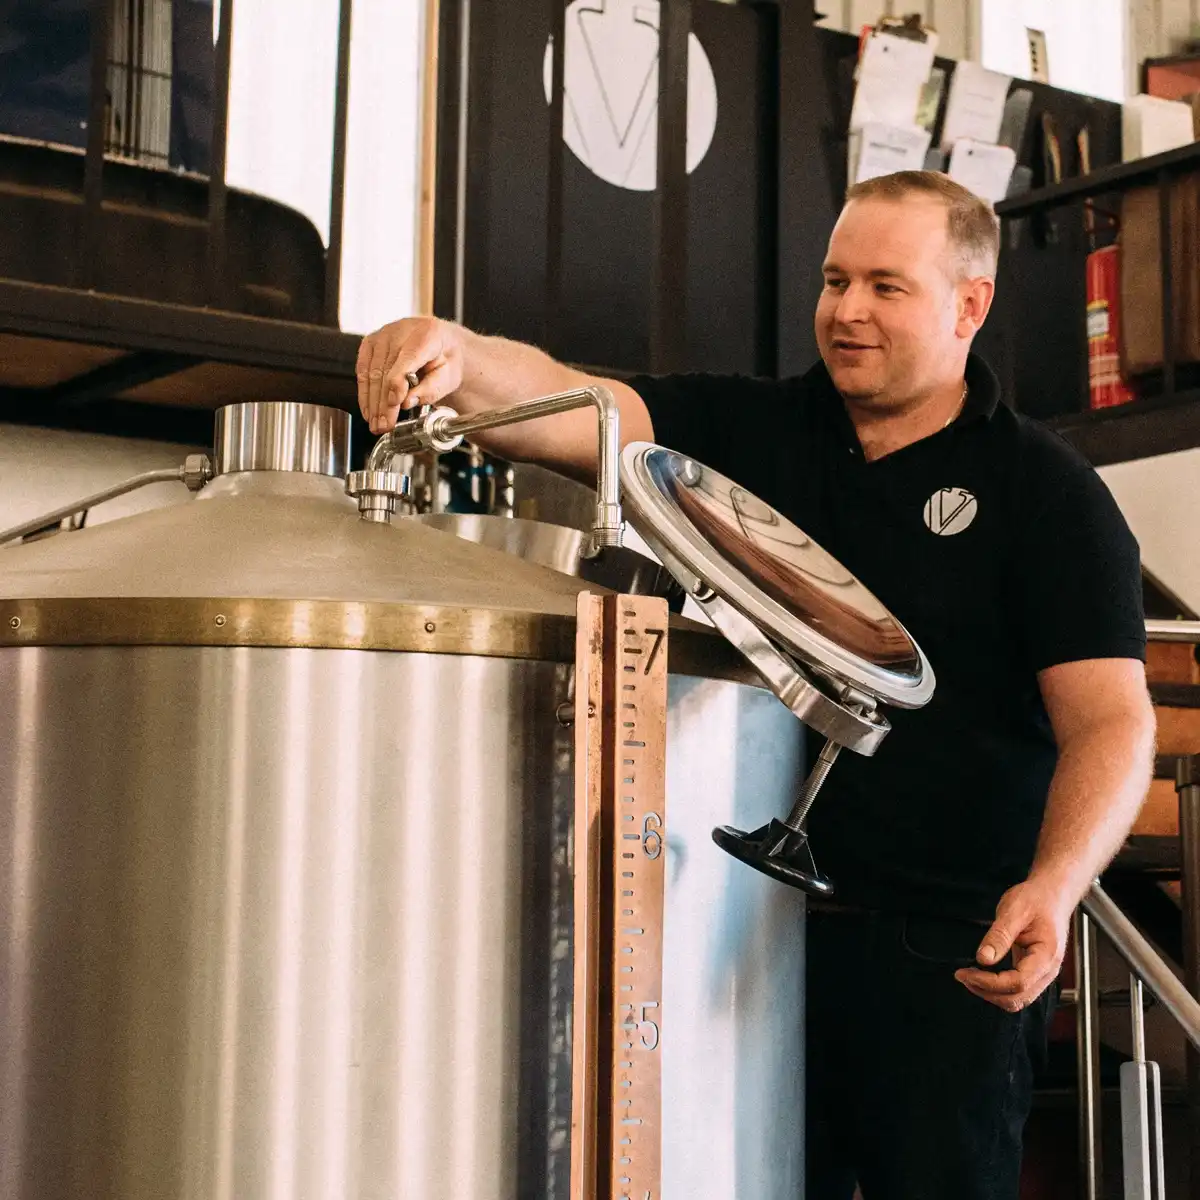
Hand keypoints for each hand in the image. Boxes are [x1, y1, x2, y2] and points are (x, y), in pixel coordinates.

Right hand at [357, 317, 463, 434]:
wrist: (442, 343)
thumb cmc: (446, 359)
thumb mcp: (450, 376)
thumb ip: (432, 389)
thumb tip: (407, 401)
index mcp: (427, 334)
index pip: (407, 360)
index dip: (398, 384)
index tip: (395, 405)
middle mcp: (401, 330)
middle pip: (386, 370)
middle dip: (384, 403)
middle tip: (385, 425)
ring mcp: (383, 335)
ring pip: (372, 373)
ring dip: (372, 402)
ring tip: (376, 424)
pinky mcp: (370, 342)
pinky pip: (363, 370)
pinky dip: (364, 393)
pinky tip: (368, 410)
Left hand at [954, 879, 1071, 1011]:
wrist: (1052, 895)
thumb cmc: (1036, 899)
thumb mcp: (1014, 910)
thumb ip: (999, 936)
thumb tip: (983, 959)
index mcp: (1046, 956)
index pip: (1018, 983)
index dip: (988, 982)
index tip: (965, 973)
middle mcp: (1048, 970)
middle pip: (1017, 997)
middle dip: (987, 991)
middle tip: (962, 975)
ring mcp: (1042, 973)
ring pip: (1017, 998)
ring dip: (991, 993)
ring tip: (969, 976)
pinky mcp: (1034, 971)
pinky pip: (1017, 989)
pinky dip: (997, 988)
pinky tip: (982, 975)